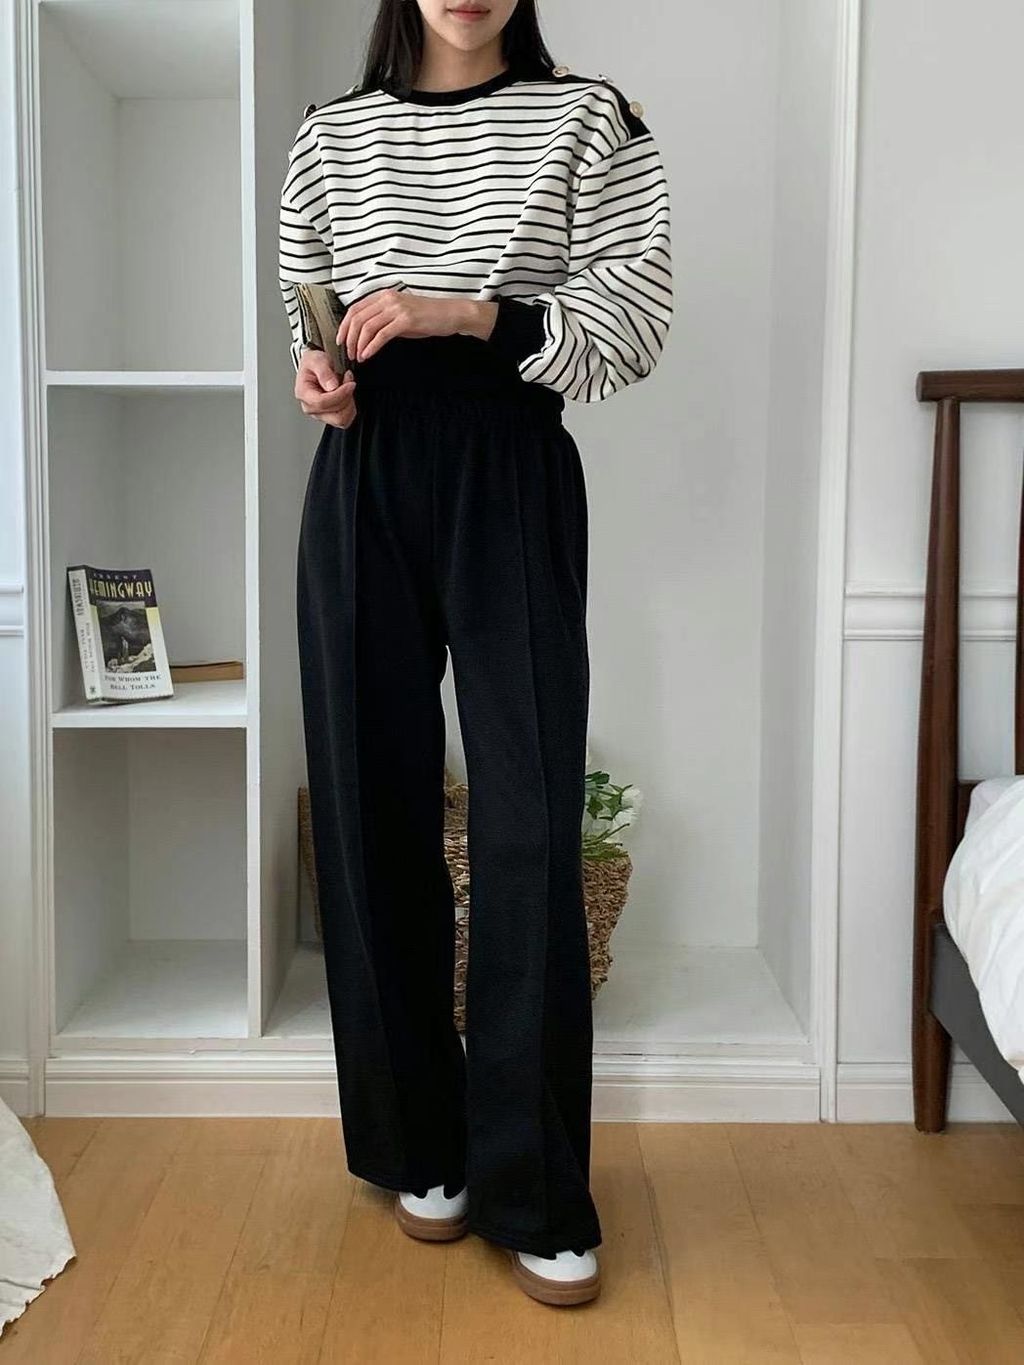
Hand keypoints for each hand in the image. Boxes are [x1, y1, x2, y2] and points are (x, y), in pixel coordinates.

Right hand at [294, 347, 356, 427]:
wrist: (315, 366)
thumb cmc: (313, 363)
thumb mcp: (317, 360)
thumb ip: (324, 372)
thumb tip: (332, 386)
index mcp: (304, 394)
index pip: (323, 402)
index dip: (340, 394)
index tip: (350, 384)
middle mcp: (311, 407)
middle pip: (335, 415)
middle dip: (347, 398)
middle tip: (349, 382)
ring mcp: (320, 414)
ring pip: (342, 420)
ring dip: (350, 403)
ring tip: (347, 387)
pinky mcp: (329, 416)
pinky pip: (345, 419)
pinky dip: (350, 408)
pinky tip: (347, 395)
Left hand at [338, 289, 499, 362]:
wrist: (451, 314)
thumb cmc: (428, 316)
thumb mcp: (401, 314)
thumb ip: (384, 319)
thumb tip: (367, 332)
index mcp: (384, 296)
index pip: (355, 308)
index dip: (345, 325)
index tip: (341, 340)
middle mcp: (388, 299)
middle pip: (358, 318)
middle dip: (349, 337)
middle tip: (348, 352)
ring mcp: (397, 309)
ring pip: (367, 327)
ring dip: (359, 344)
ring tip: (358, 356)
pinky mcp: (405, 320)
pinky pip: (381, 335)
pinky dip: (371, 347)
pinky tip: (368, 355)